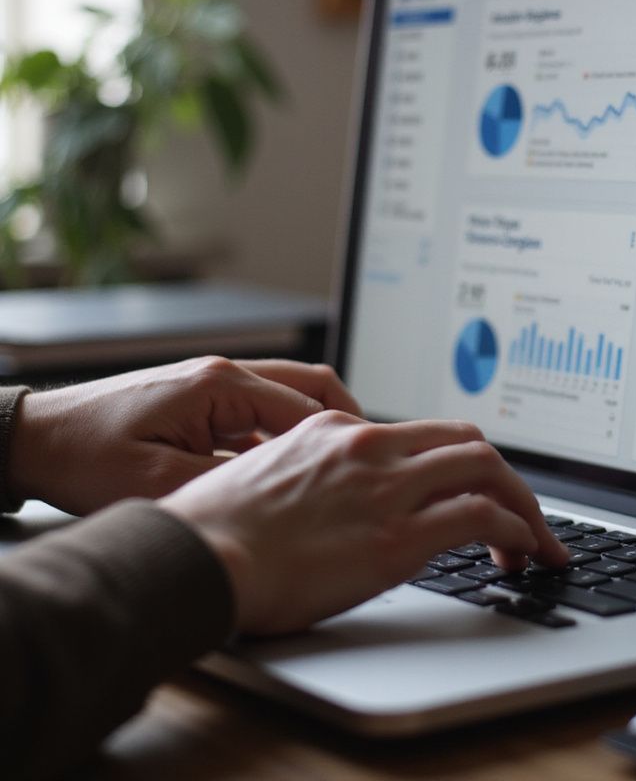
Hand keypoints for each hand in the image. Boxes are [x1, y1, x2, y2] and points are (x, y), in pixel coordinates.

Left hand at [8, 357, 360, 514]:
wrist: (37, 438)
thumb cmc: (84, 455)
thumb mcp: (158, 483)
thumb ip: (227, 485)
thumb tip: (281, 493)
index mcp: (221, 385)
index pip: (308, 407)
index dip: (342, 440)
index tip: (367, 468)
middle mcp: (225, 374)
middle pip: (312, 385)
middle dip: (344, 421)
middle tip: (365, 460)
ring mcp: (215, 383)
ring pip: (290, 395)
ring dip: (314, 428)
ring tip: (333, 470)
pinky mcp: (204, 398)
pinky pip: (262, 411)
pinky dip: (282, 435)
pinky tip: (283, 472)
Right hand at [161, 413, 568, 633]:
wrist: (192, 558)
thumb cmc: (216, 532)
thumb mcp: (270, 478)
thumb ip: (317, 476)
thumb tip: (344, 500)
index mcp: (338, 430)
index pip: (426, 433)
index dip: (463, 462)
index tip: (478, 490)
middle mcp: (369, 447)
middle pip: (467, 442)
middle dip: (506, 478)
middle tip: (524, 514)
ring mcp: (385, 488)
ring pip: (486, 470)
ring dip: (523, 506)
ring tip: (536, 541)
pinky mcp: (396, 536)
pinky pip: (481, 516)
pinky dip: (515, 530)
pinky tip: (521, 551)